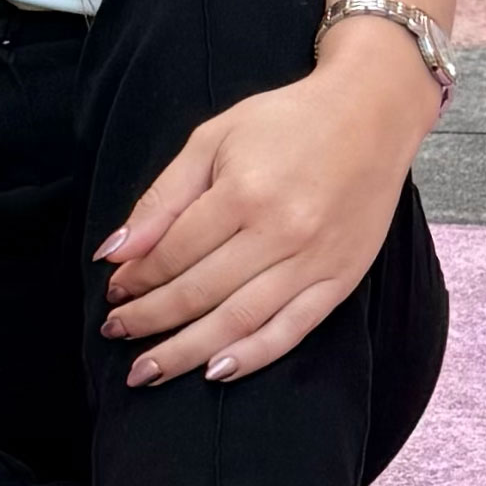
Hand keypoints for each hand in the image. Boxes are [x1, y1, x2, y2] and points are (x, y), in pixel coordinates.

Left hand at [101, 32, 434, 384]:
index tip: (113, 293)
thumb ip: (162, 198)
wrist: (371, 114)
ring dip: (186, 351)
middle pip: (199, 293)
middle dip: (149, 319)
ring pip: (239, 321)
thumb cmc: (285, 122)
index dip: (137, 278)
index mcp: (243, 193)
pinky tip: (214, 371)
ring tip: (148, 370)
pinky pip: (291, 331)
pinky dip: (251, 356)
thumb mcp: (213, 139)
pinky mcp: (341, 280)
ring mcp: (314, 261)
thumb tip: (113, 252)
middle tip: (115, 334)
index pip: (174, 253)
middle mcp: (280, 233)